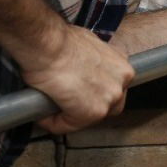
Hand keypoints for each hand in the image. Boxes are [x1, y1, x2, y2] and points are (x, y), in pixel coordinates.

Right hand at [16, 23, 135, 133]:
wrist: (48, 45)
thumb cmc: (60, 41)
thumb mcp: (88, 46)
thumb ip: (93, 62)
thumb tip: (82, 70)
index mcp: (121, 64)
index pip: (111, 88)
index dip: (92, 93)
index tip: (78, 94)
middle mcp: (123, 81)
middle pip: (107, 105)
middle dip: (85, 106)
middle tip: (66, 104)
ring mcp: (110, 97)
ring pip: (90, 117)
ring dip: (69, 116)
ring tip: (52, 110)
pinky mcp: (93, 112)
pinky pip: (70, 125)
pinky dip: (55, 123)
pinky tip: (44, 115)